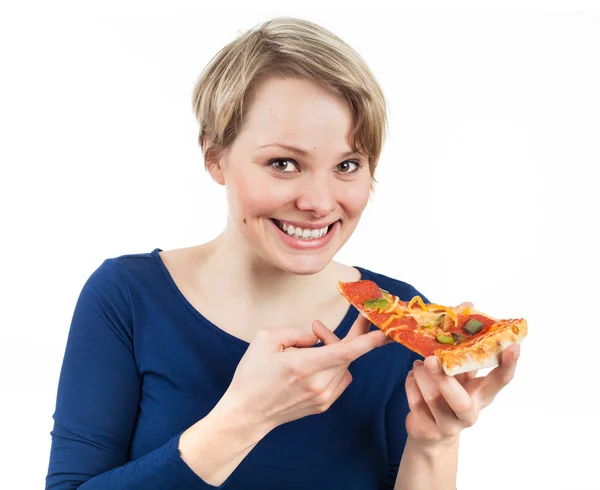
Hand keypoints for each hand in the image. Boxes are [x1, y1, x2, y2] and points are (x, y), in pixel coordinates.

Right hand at [220, 314, 385, 432]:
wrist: (246, 414)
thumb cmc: (252, 375)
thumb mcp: (266, 340)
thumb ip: (296, 333)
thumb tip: (317, 337)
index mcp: (304, 366)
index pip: (346, 351)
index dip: (369, 340)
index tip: (387, 331)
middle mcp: (318, 384)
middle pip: (346, 354)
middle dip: (344, 335)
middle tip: (335, 323)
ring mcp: (323, 397)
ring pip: (344, 366)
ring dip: (334, 351)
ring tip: (311, 345)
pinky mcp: (323, 405)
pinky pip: (339, 378)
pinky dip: (332, 367)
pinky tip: (313, 364)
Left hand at [405, 340, 519, 444]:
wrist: (430, 431)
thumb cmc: (449, 395)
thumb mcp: (460, 375)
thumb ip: (464, 348)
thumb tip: (470, 307)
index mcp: (482, 396)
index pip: (501, 381)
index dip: (509, 365)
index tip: (513, 346)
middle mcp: (469, 413)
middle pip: (461, 401)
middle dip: (444, 379)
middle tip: (431, 359)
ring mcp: (447, 424)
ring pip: (433, 400)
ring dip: (422, 376)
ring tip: (419, 363)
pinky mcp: (427, 429)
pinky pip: (416, 403)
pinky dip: (411, 384)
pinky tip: (413, 375)